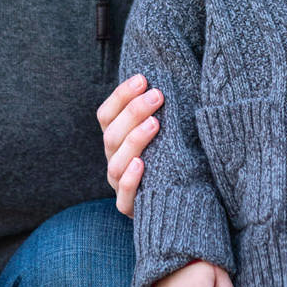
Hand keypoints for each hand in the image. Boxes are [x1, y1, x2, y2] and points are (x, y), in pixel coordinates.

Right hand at [97, 75, 162, 216]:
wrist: (180, 201)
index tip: (143, 78)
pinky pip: (123, 195)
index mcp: (116, 140)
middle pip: (112, 135)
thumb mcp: (166, 132)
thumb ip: (160, 111)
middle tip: (158, 95)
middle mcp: (114, 159)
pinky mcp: (130, 207)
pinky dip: (130, 178)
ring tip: (155, 124)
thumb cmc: (174, 157)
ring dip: (134, 140)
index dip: (120, 96)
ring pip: (116, 163)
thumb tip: (170, 79)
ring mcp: (119, 184)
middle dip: (133, 112)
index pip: (106, 115)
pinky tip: (142, 164)